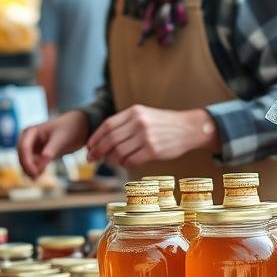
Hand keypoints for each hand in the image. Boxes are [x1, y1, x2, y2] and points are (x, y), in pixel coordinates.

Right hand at [17, 110, 89, 178]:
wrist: (79, 127)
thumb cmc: (70, 129)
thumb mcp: (61, 140)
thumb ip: (50, 151)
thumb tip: (40, 164)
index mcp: (31, 131)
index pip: (24, 148)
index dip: (27, 162)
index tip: (35, 173)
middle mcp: (28, 138)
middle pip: (22, 156)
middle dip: (27, 167)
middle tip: (36, 178)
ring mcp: (32, 146)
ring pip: (25, 162)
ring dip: (30, 170)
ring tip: (38, 177)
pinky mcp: (38, 153)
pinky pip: (32, 164)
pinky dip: (35, 170)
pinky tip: (40, 175)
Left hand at [86, 105, 217, 167]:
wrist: (188, 128)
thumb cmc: (162, 124)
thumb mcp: (143, 115)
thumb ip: (125, 124)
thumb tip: (102, 140)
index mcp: (134, 112)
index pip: (107, 125)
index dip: (95, 137)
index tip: (88, 147)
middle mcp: (138, 123)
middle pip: (110, 139)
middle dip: (98, 151)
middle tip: (91, 159)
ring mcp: (146, 137)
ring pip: (119, 152)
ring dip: (111, 160)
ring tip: (111, 162)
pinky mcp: (153, 150)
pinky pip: (131, 160)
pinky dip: (125, 164)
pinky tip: (125, 163)